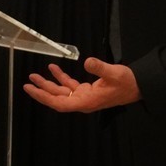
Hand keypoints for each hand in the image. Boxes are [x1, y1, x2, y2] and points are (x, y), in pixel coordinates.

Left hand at [23, 57, 140, 112]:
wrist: (137, 86)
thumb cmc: (127, 83)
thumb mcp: (114, 73)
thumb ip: (100, 68)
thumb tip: (87, 61)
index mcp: (87, 102)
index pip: (60, 103)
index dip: (44, 97)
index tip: (32, 90)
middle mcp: (83, 102)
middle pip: (57, 99)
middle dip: (42, 91)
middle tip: (28, 83)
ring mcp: (84, 96)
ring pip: (61, 92)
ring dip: (48, 84)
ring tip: (35, 75)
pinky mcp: (87, 90)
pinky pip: (70, 86)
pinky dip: (61, 77)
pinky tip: (53, 68)